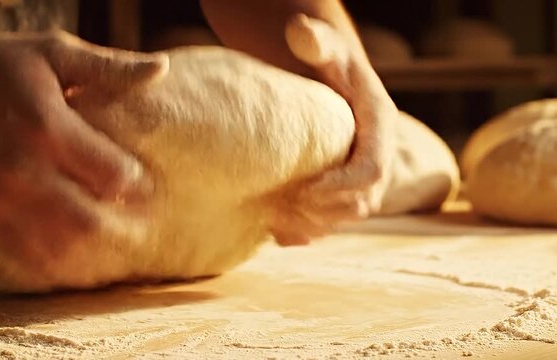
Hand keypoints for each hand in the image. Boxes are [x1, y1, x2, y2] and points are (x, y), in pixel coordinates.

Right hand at [0, 25, 164, 262]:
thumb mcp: (53, 52)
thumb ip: (108, 66)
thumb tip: (161, 68)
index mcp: (46, 127)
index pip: (112, 175)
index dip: (138, 182)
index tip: (148, 182)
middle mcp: (22, 170)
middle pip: (90, 221)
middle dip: (126, 226)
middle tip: (145, 222)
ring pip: (61, 247)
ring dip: (96, 251)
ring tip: (119, 241)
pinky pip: (27, 256)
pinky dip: (60, 264)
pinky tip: (81, 257)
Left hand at [270, 14, 398, 245]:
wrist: (325, 76)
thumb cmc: (323, 59)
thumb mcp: (322, 45)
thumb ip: (315, 41)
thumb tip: (299, 32)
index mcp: (379, 126)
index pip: (372, 170)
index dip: (341, 188)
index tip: (303, 192)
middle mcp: (376, 155)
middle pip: (362, 203)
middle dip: (323, 212)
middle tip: (279, 211)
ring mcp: (360, 175)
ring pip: (347, 217)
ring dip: (313, 226)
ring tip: (273, 222)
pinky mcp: (342, 187)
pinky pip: (332, 221)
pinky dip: (307, 232)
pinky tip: (277, 233)